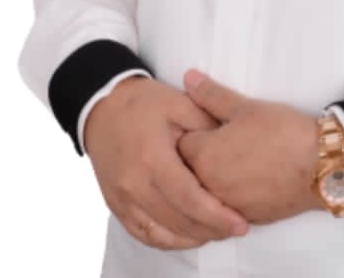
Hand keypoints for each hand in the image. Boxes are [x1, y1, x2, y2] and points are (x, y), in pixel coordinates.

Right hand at [83, 76, 250, 250]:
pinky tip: (189, 235)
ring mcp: (122, 199)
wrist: (103, 109)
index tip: (240, 222)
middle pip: (178, 220)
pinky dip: (169, 240)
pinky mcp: (116, 206)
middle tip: (237, 228)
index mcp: (152, 158)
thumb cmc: (144, 104)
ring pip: (161, 233)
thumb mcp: (180, 103)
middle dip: (211, 229)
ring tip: (219, 232)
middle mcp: (134, 184)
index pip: (188, 198)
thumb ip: (207, 126)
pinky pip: (144, 235)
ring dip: (193, 237)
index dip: (216, 215)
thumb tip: (235, 147)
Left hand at [177, 69, 323, 224]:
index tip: (207, 125)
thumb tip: (187, 77)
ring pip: (207, 191)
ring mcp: (227, 206)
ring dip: (213, 178)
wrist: (321, 167)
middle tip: (223, 141)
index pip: (179, 143)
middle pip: (189, 171)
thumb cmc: (283, 133)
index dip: (193, 131)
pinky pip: (227, 207)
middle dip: (199, 157)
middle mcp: (208, 186)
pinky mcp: (246, 218)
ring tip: (237, 161)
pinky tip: (249, 180)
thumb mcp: (246, 107)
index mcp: (204, 156)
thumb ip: (211, 94)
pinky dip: (231, 196)